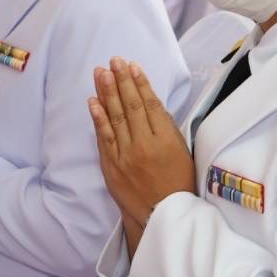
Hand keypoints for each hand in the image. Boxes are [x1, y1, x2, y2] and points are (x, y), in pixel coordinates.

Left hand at [89, 58, 194, 256]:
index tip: (133, 66)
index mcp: (166, 140)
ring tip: (101, 73)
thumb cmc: (180, 184)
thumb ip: (168, 129)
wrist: (163, 216)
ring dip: (107, 92)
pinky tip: (93, 101)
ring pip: (114, 117)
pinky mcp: (111, 166)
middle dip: (121, 81)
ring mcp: (125, 156)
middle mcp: (144, 144)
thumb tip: (152, 105)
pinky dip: (98, 118)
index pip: (150, 104)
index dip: (140, 83)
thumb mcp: (184, 152)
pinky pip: (103, 137)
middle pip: (130, 106)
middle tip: (114, 61)